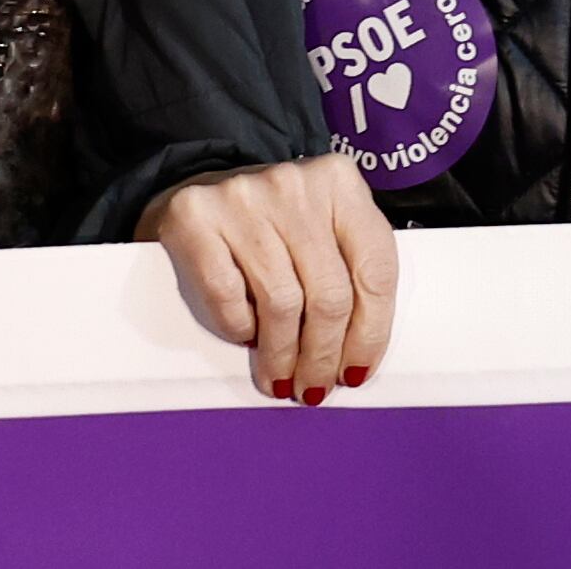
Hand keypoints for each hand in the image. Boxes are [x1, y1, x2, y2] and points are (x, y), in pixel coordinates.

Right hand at [138, 155, 395, 405]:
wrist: (199, 184)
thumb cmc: (272, 220)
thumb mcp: (323, 228)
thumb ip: (347, 271)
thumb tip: (353, 357)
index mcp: (340, 183)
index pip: (375, 270)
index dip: (371, 333)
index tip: (356, 371)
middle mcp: (295, 185)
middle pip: (329, 294)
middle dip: (323, 356)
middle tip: (313, 387)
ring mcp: (244, 197)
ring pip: (281, 302)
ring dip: (282, 355)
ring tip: (280, 378)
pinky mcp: (195, 217)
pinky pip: (227, 296)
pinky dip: (240, 328)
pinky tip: (246, 336)